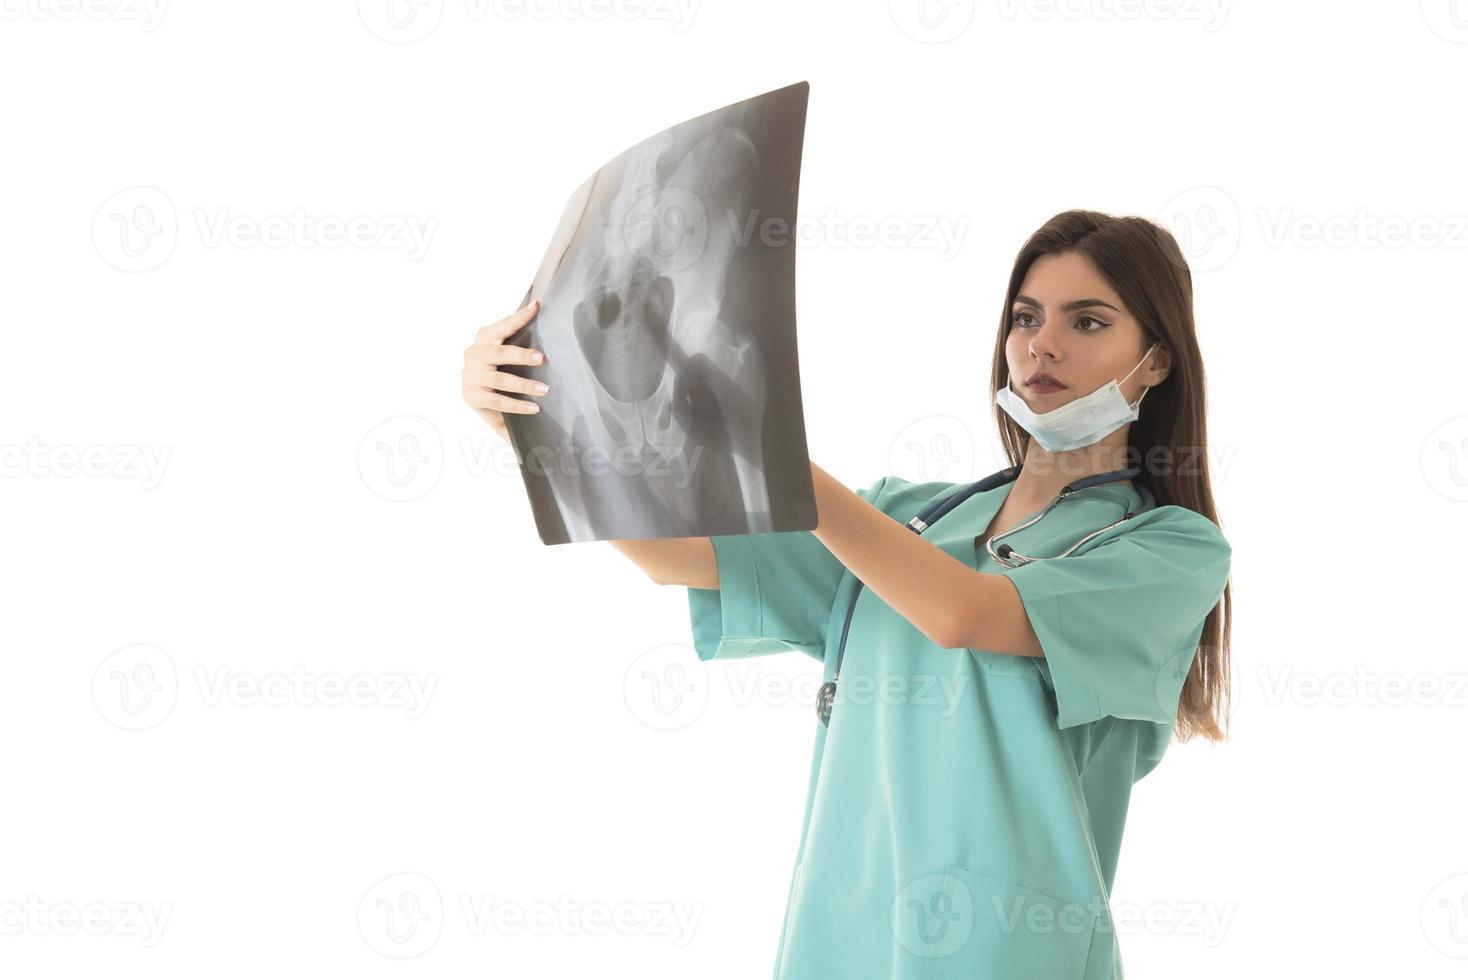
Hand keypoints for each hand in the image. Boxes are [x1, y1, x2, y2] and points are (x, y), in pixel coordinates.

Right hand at [460, 300, 549, 444]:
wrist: (481, 399)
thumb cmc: (500, 369)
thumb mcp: (507, 353)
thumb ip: (519, 338)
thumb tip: (541, 315)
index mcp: (483, 339)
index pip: (502, 326)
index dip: (518, 317)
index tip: (536, 307)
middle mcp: (473, 354)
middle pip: (499, 353)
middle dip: (521, 355)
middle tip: (542, 358)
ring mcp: (470, 376)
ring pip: (499, 379)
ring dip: (524, 385)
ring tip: (544, 389)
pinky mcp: (472, 396)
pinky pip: (497, 401)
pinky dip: (517, 405)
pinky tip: (534, 408)